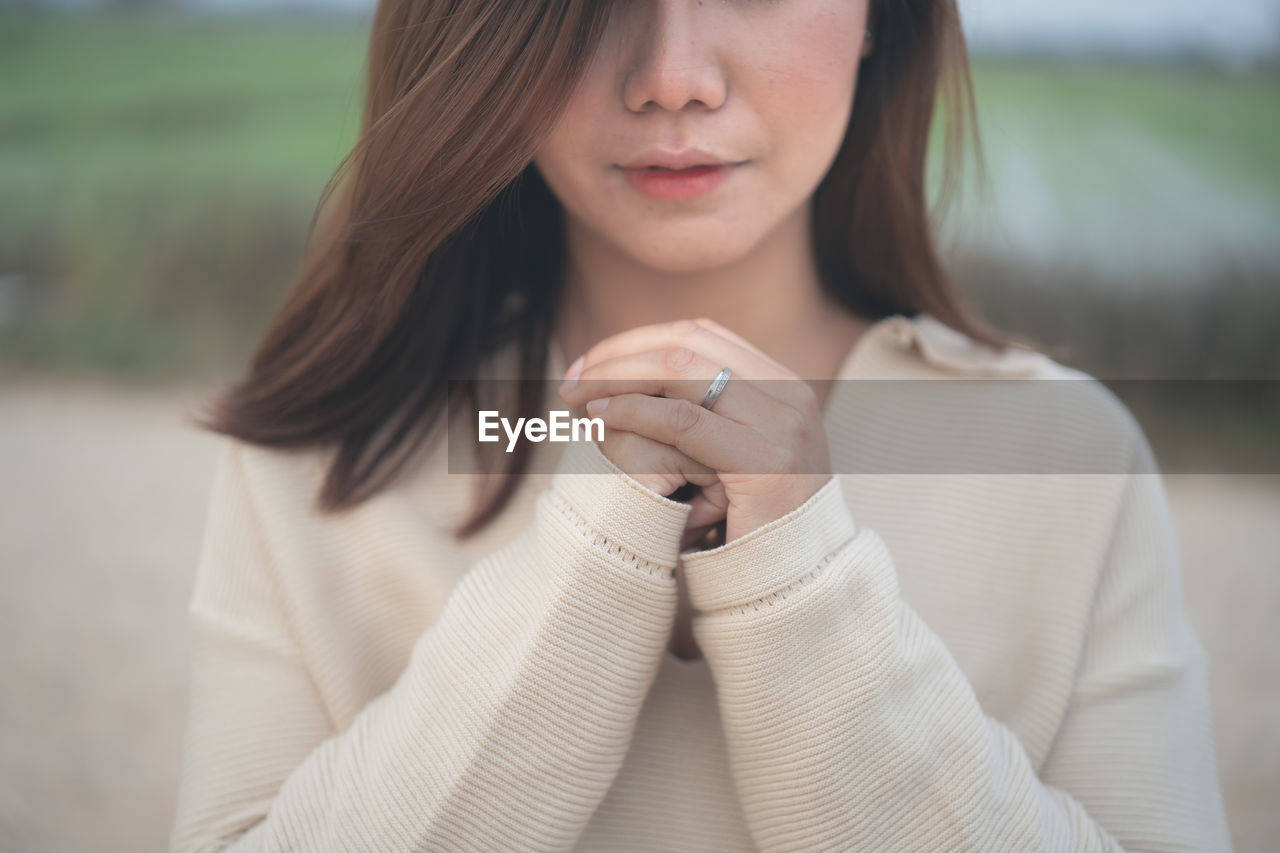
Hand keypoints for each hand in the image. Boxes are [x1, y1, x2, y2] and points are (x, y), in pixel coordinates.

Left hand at [558, 318, 833, 543]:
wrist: (798, 582)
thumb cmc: (752, 525)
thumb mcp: (735, 456)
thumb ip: (705, 416)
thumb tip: (637, 376)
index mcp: (783, 386)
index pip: (700, 335)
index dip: (638, 341)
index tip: (592, 362)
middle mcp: (790, 396)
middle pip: (688, 345)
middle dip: (620, 355)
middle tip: (573, 377)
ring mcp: (783, 426)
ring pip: (682, 371)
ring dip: (618, 377)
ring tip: (577, 395)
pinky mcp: (766, 462)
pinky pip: (684, 422)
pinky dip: (634, 412)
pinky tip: (601, 418)